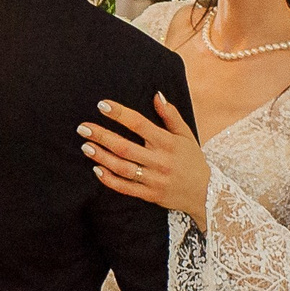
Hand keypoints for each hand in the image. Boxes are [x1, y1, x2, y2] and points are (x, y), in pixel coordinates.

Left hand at [79, 92, 209, 219]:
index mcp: (168, 143)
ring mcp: (154, 180)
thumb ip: (171, 115)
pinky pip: (126, 188)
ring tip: (86, 146)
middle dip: (102, 136)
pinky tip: (96, 169)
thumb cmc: (192, 160)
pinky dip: (110, 180)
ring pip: (123, 168)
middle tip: (83, 127)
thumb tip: (157, 95)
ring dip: (102, 157)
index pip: (140, 124)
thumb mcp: (186, 135)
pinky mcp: (150, 195)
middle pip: (125, 147)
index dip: (120, 114)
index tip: (102, 105)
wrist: (206, 193)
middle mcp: (160, 161)